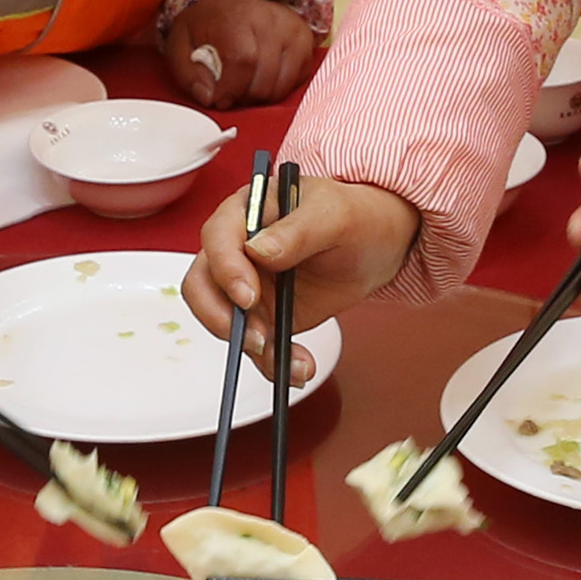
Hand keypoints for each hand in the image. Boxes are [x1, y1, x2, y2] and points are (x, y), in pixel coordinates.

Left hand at [165, 0, 322, 109]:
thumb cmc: (207, 23)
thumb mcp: (181, 43)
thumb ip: (188, 73)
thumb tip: (208, 98)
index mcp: (237, 17)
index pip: (242, 60)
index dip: (231, 89)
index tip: (219, 99)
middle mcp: (270, 20)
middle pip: (265, 78)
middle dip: (245, 98)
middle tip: (231, 96)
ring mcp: (292, 29)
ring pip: (283, 83)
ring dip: (263, 97)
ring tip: (246, 89)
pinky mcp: (305, 39)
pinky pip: (298, 79)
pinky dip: (280, 89)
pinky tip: (263, 80)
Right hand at [180, 172, 418, 374]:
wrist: (378, 245)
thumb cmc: (354, 215)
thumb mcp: (333, 214)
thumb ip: (296, 231)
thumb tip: (258, 250)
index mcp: (247, 212)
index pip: (216, 238)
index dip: (226, 270)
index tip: (248, 297)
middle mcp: (238, 249)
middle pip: (202, 284)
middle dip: (223, 318)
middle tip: (257, 337)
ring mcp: (248, 285)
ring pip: (225, 322)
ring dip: (252, 348)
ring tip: (290, 360)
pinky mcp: (265, 315)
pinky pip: (255, 344)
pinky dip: (272, 362)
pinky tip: (298, 367)